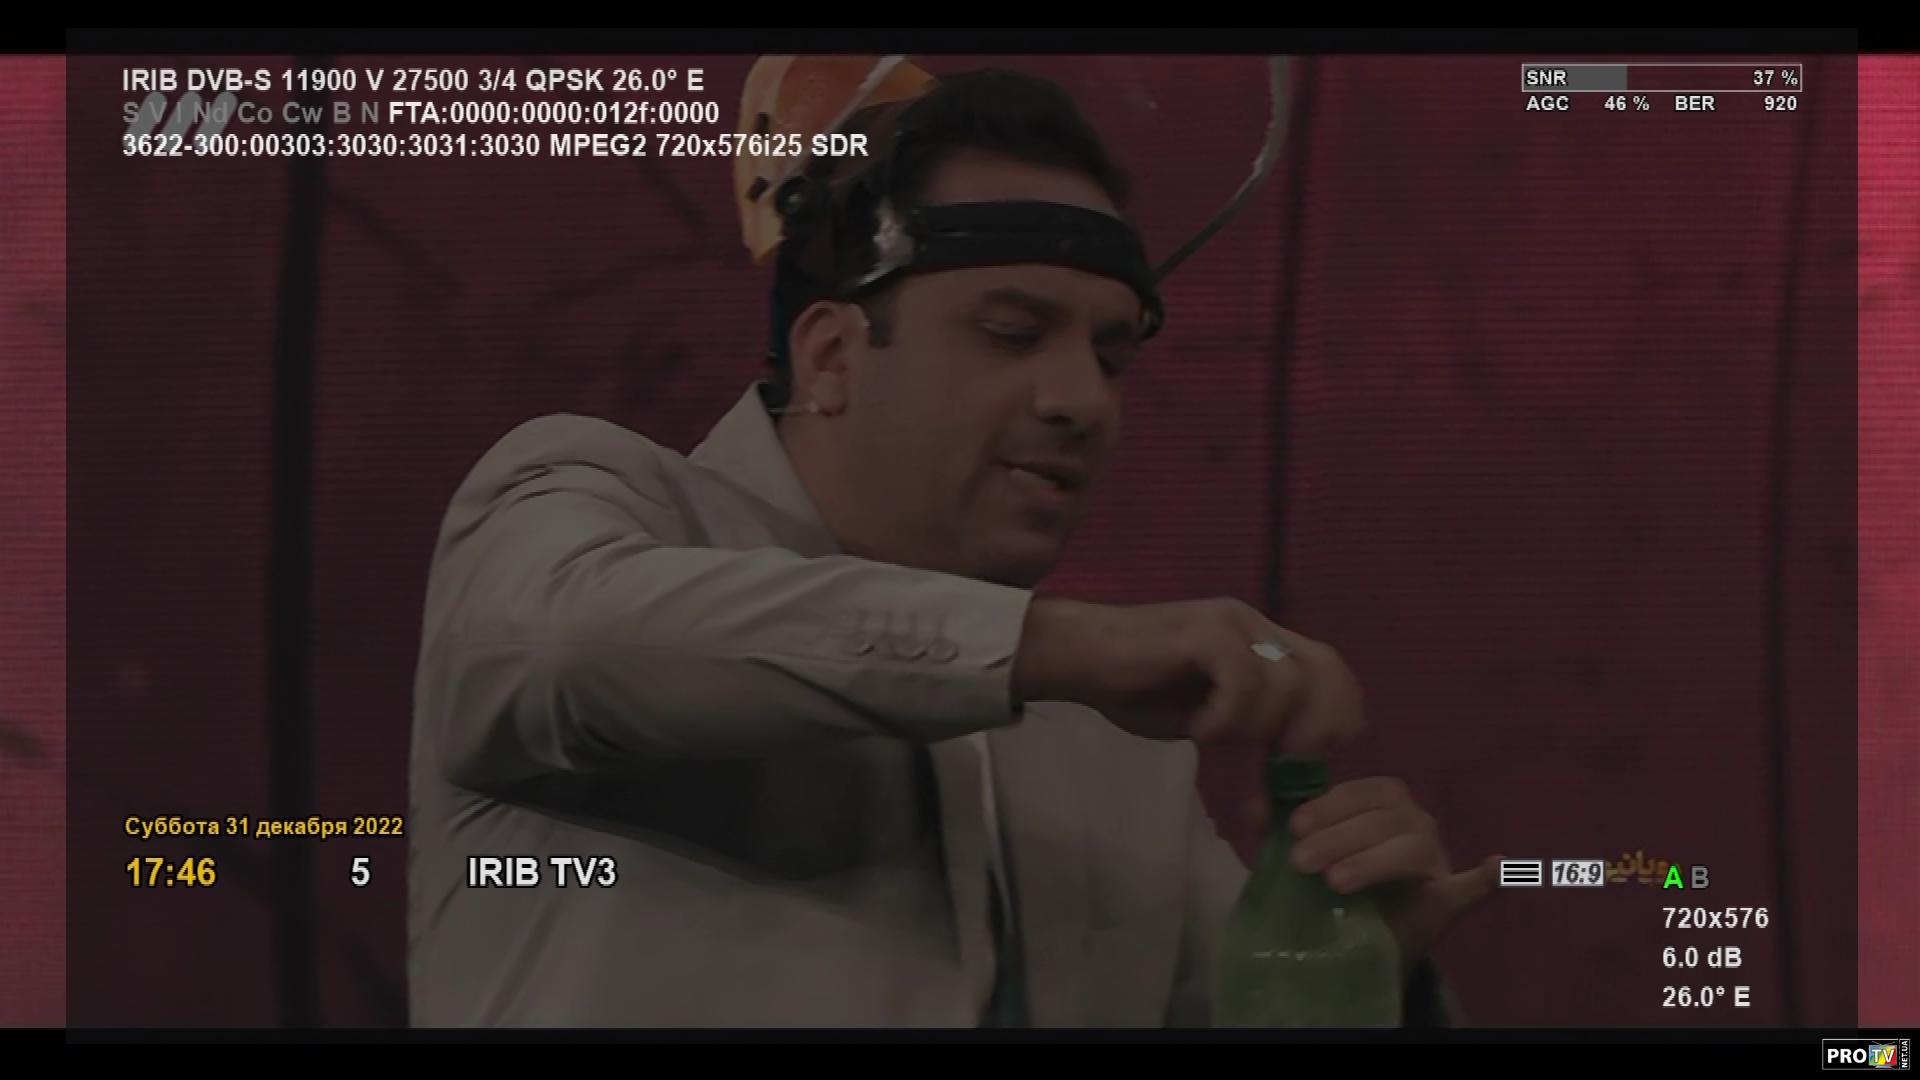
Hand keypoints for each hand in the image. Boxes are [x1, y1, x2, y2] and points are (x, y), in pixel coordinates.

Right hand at [1012, 596, 1364, 753]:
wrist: (1076, 656)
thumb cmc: (1132, 688)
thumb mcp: (1206, 716)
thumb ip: (1249, 724)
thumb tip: (1289, 755)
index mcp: (1259, 639)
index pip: (1329, 667)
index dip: (1338, 712)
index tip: (1310, 755)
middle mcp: (1253, 623)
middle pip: (1325, 669)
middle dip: (1315, 725)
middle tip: (1279, 759)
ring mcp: (1232, 622)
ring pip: (1286, 684)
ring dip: (1254, 727)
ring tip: (1210, 737)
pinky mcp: (1205, 632)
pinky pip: (1243, 682)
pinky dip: (1224, 718)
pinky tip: (1195, 728)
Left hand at [1251, 776, 1497, 975]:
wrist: (1364, 938)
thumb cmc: (1337, 883)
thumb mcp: (1306, 853)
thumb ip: (1282, 829)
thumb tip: (1254, 807)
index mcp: (1382, 802)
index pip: (1360, 791)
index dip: (1328, 804)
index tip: (1295, 827)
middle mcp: (1415, 822)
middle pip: (1383, 818)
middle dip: (1338, 837)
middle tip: (1303, 862)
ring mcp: (1436, 859)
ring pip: (1410, 847)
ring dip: (1372, 861)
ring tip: (1335, 882)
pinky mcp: (1449, 899)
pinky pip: (1471, 887)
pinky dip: (1485, 879)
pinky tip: (1494, 869)